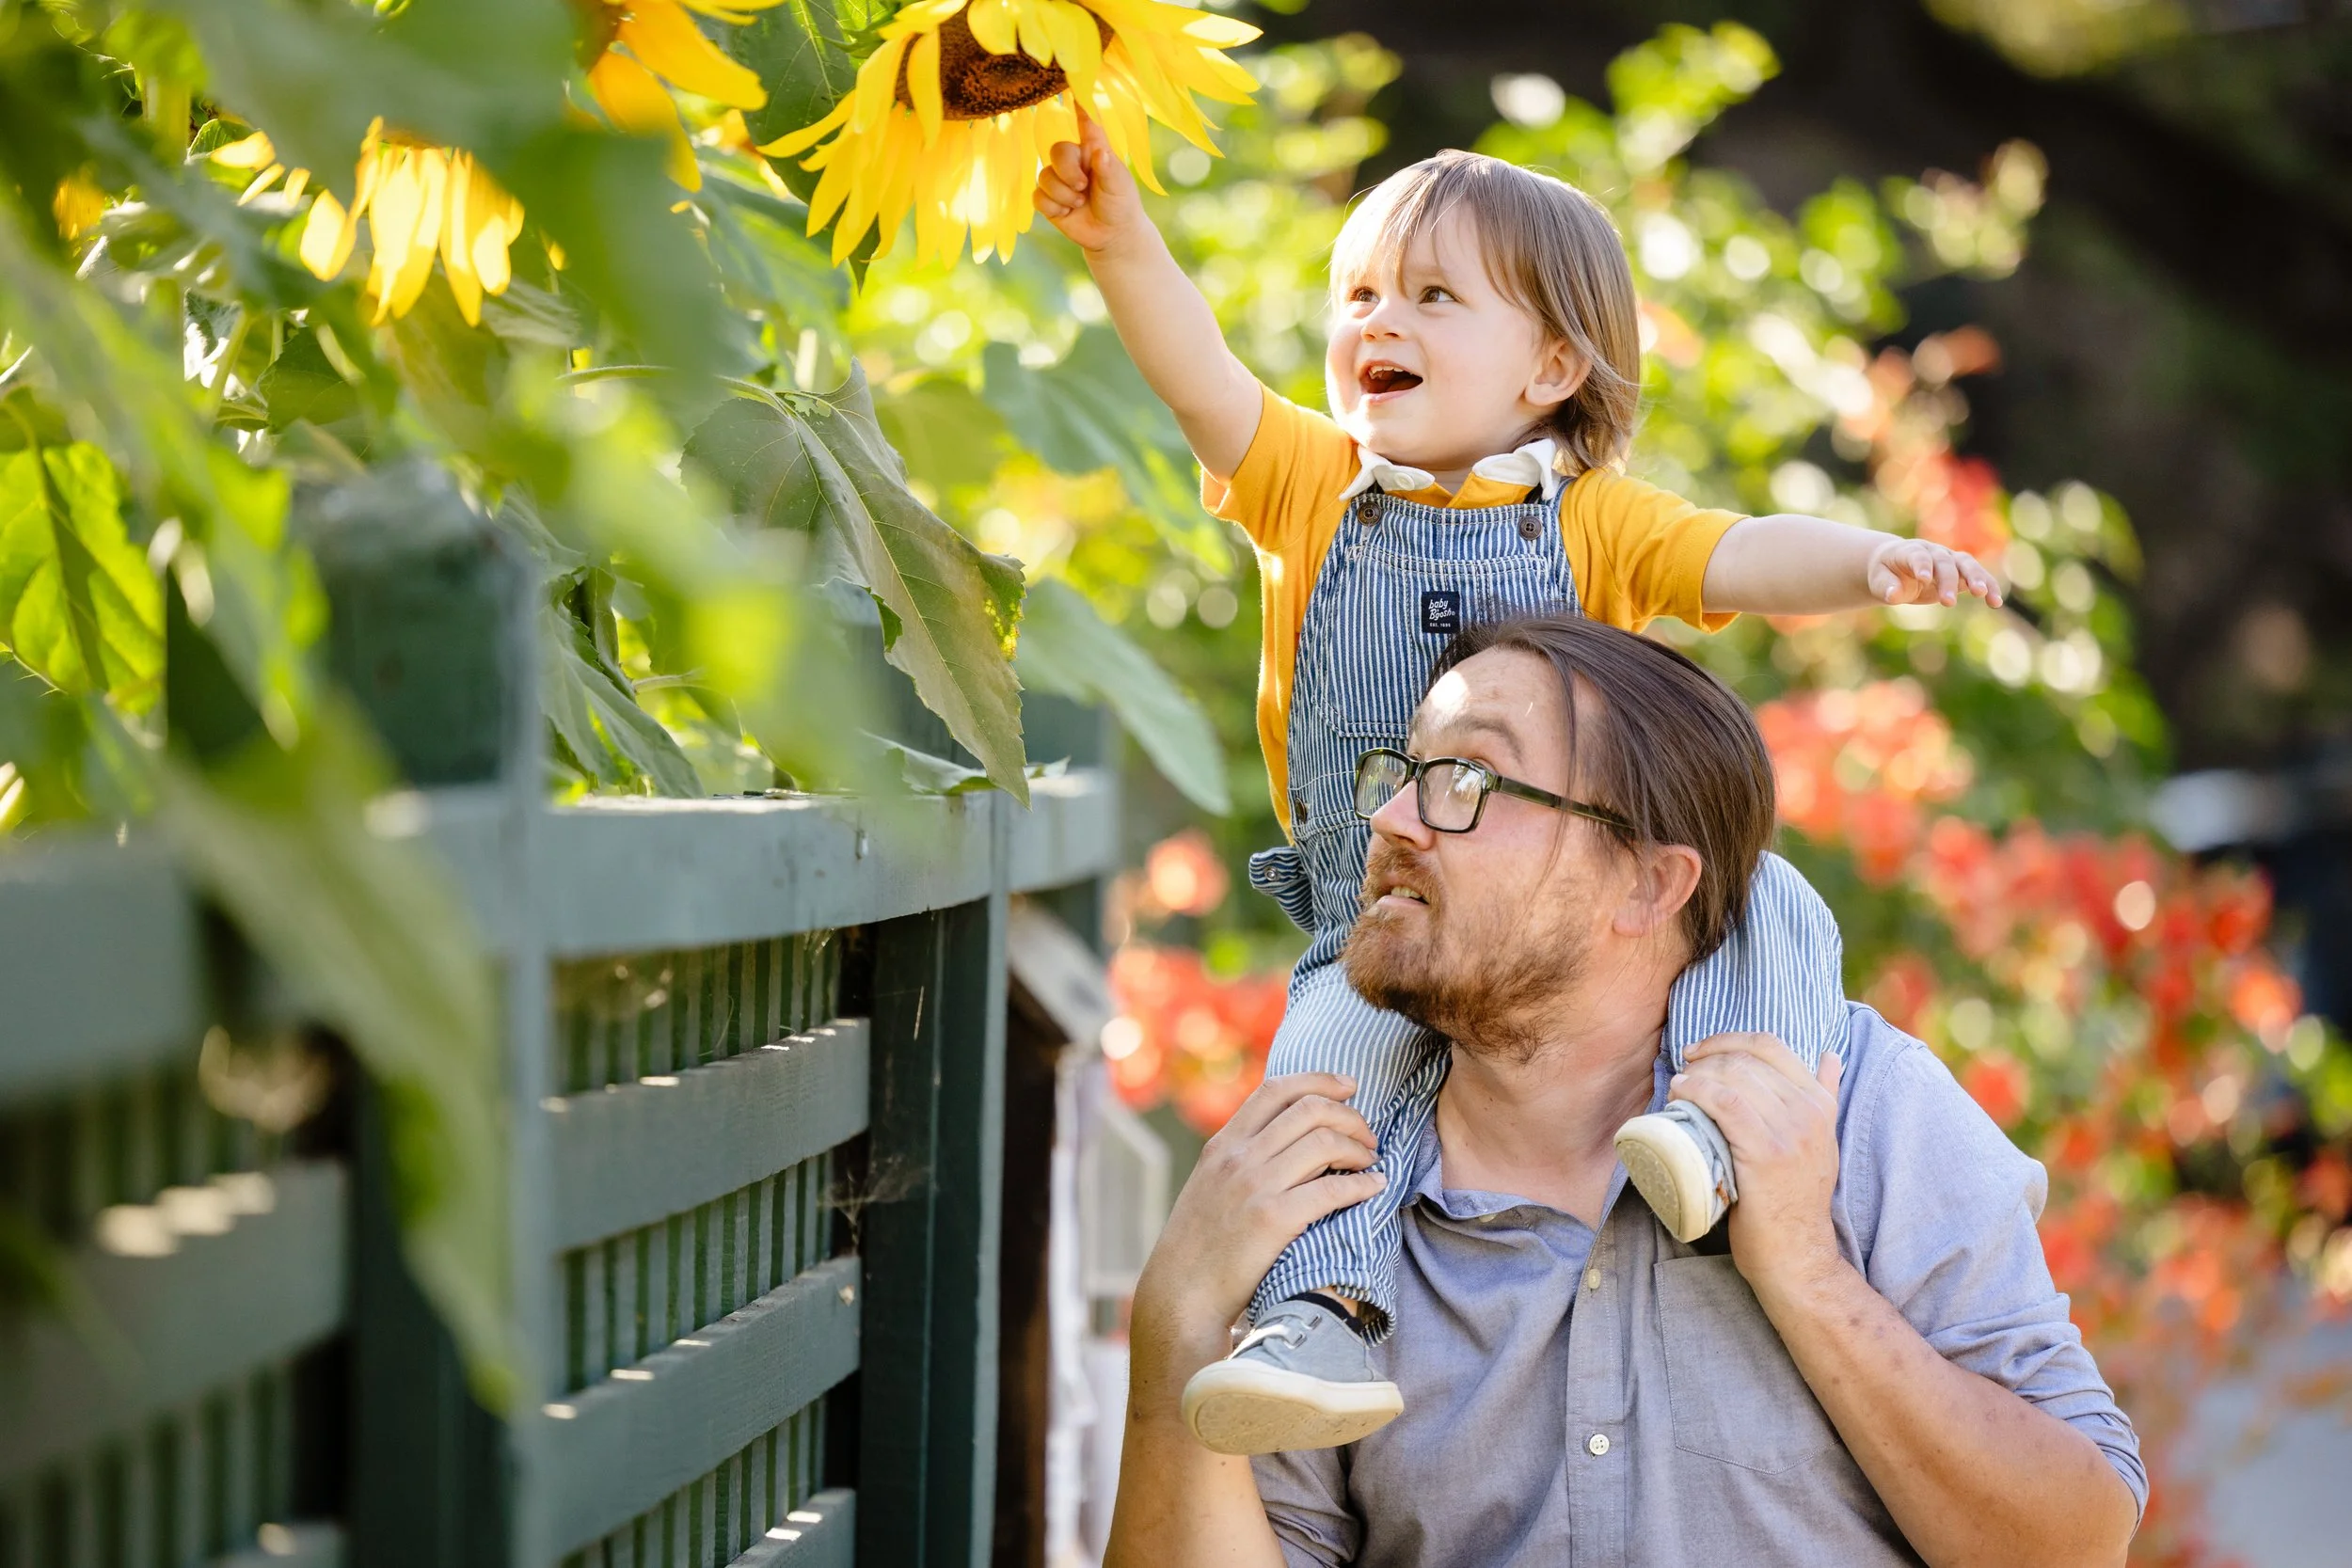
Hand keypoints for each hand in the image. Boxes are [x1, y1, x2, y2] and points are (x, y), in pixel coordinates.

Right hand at [1033, 108, 1145, 254]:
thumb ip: (1108, 168)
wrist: (1111, 236)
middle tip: (1082, 187)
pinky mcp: (1048, 199)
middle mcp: (1074, 161)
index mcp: (1093, 150)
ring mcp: (1059, 180)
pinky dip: (1053, 207)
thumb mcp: (1119, 186)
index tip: (1074, 88)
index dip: (1079, 106)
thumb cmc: (1120, 204)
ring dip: (1063, 195)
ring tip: (1079, 204)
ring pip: (1045, 176)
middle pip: (1057, 151)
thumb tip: (1099, 151)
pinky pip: (1038, 197)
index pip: (1085, 124)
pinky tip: (1066, 214)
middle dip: (1067, 172)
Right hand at [1130, 1073, 1382, 1350]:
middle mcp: (1238, 1157)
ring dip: (1358, 1148)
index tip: (1349, 1087)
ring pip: (1324, 1142)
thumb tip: (1287, 1136)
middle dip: (1350, 1116)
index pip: (1276, 1089)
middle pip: (1309, 1109)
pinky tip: (1374, 1188)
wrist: (1182, 1294)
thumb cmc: (1200, 1245)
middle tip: (1367, 1137)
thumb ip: (1241, 1156)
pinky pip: (1331, 1190)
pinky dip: (1361, 1185)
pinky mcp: (1273, 1220)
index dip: (1319, 1081)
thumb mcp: (1209, 1184)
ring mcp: (1254, 1186)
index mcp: (1223, 1144)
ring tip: (1369, 1162)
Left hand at [1670, 1034, 1845, 1300]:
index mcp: (1821, 1105)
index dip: (1728, 1039)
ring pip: (1734, 1077)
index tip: (1700, 1051)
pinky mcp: (1767, 1153)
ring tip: (1679, 1086)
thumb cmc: (1795, 1201)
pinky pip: (1726, 1103)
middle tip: (1684, 1071)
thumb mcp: (1820, 1143)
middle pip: (1747, 1059)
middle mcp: (1810, 1113)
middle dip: (1707, 1057)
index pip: (1771, 1045)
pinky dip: (1697, 1091)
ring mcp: (1791, 1132)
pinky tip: (1680, 1093)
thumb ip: (1825, 1098)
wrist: (1798, 1256)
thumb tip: (1831, 1057)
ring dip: (1697, 1074)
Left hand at [1867, 537, 2002, 608]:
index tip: (1924, 578)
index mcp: (1909, 551)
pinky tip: (1995, 602)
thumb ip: (1886, 588)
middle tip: (1948, 603)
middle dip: (1948, 581)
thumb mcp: (1878, 581)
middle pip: (1944, 562)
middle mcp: (1933, 552)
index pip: (1918, 556)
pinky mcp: (1960, 572)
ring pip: (1967, 565)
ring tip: (1986, 596)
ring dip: (1977, 579)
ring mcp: (1949, 560)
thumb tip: (1893, 595)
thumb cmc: (1885, 573)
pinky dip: (1988, 586)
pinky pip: (1977, 577)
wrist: (1896, 566)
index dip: (1921, 565)